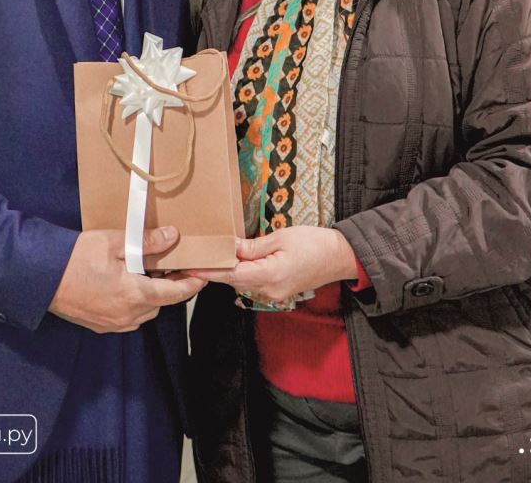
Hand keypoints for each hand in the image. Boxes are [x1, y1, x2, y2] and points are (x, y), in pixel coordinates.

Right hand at [49, 226, 205, 332]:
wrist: (41, 278)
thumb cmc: (77, 257)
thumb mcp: (115, 242)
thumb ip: (147, 243)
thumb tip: (173, 236)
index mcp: (135, 295)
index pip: (175, 294)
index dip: (192, 285)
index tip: (205, 274)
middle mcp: (128, 316)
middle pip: (161, 303)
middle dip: (171, 287)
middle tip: (176, 266)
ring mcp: (113, 324)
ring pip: (145, 312)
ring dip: (152, 295)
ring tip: (151, 272)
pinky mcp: (100, 325)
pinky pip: (128, 317)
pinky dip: (136, 303)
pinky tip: (128, 284)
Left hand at [183, 227, 357, 303]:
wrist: (340, 257)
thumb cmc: (314, 243)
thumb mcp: (282, 238)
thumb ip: (254, 246)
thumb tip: (230, 248)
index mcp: (270, 275)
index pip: (231, 274)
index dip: (209, 270)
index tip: (190, 266)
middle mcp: (270, 290)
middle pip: (234, 280)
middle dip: (214, 270)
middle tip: (193, 258)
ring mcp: (274, 294)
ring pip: (242, 282)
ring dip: (226, 271)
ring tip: (208, 257)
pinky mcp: (278, 291)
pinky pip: (253, 283)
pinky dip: (240, 273)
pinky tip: (232, 262)